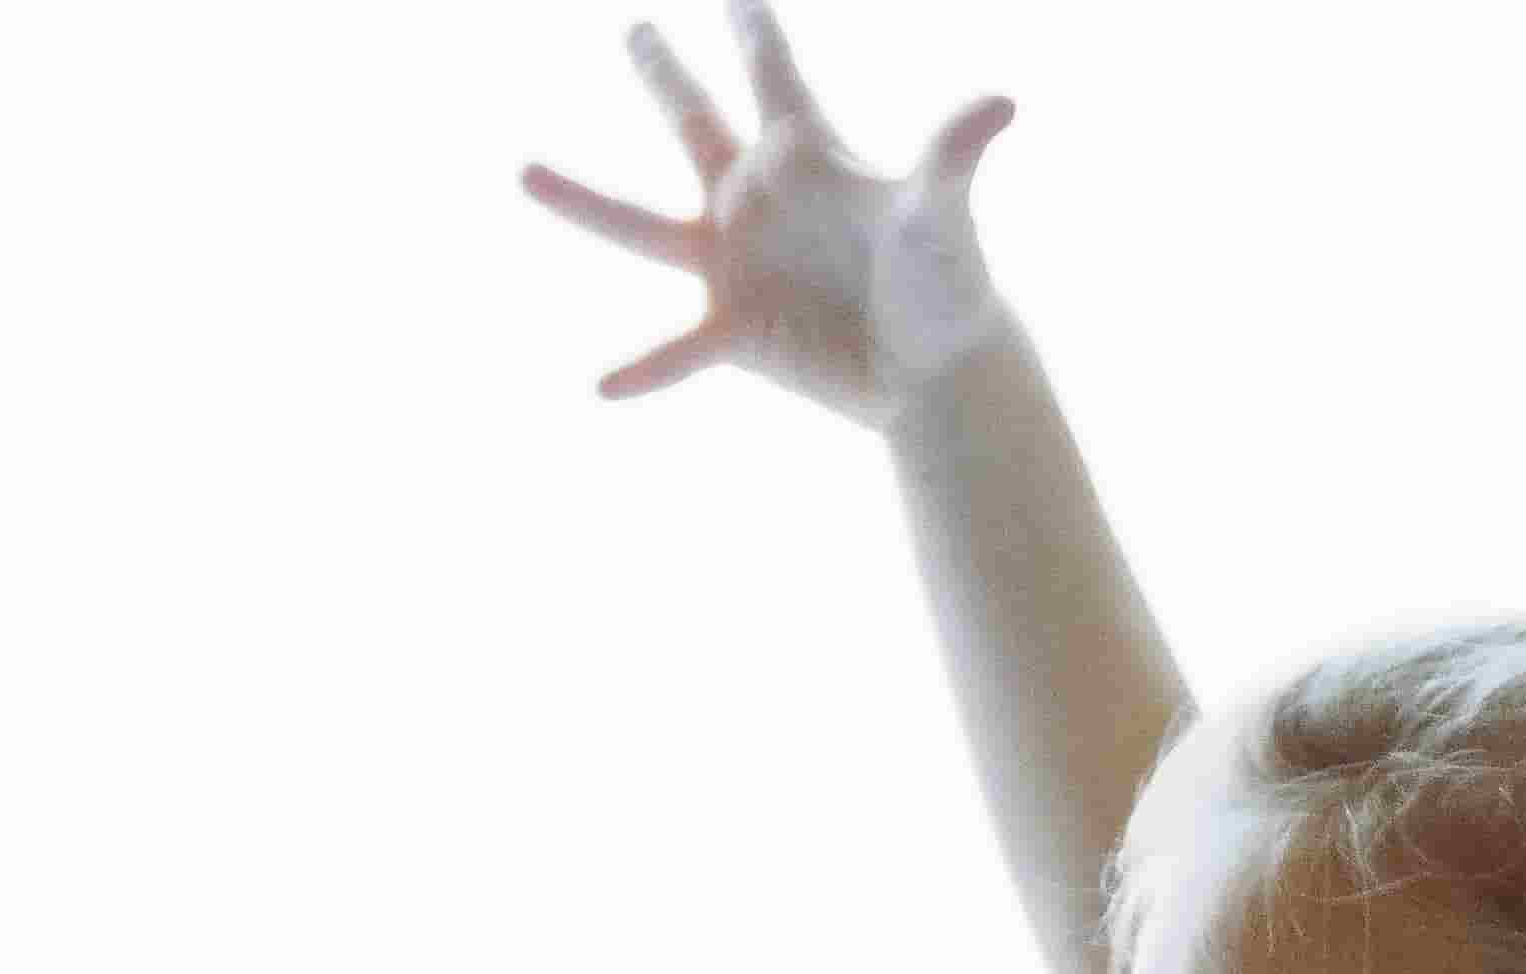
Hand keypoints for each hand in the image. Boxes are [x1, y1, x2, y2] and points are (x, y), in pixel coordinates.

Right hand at [516, 0, 1025, 431]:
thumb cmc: (948, 282)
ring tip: (524, 170)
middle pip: (697, 124)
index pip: (774, 76)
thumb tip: (1000, 102)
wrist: (935, 370)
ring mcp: (738, 266)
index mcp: (806, 158)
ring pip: (640, 227)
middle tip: (639, 29)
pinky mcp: (734, 332)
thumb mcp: (941, 213)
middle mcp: (759, 202)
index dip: (755, 31)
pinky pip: (675, 352)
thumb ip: (951, 154)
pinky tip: (602, 386)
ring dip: (581, 201)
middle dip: (666, 76)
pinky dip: (644, 369)